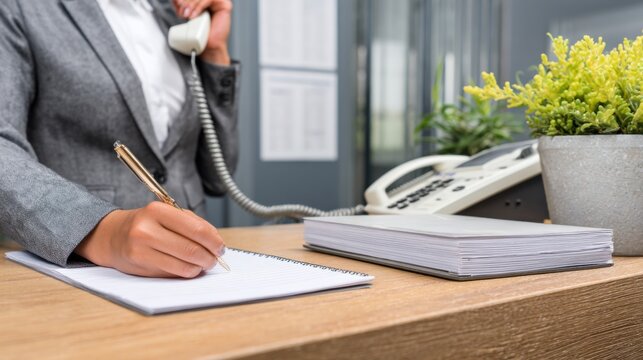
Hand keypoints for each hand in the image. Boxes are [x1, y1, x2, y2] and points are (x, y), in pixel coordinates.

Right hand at [75, 202, 225, 277]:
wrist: (111, 236)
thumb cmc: (145, 224)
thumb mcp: (166, 214)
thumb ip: (191, 224)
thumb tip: (216, 243)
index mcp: (157, 210)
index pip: (196, 228)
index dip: (214, 241)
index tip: (220, 247)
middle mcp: (147, 229)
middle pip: (192, 249)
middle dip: (210, 257)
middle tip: (215, 259)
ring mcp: (142, 249)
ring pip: (184, 265)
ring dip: (200, 267)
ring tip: (203, 264)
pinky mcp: (140, 266)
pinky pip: (173, 273)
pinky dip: (187, 272)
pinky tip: (188, 267)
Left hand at [172, 0, 232, 64]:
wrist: (208, 48)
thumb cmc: (199, 35)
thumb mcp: (186, 16)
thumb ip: (182, 6)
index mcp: (203, 2)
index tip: (176, 4)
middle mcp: (212, 1)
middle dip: (186, 1)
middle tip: (181, 11)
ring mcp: (219, 2)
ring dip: (191, 4)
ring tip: (186, 15)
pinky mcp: (224, 5)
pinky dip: (198, 6)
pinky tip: (193, 16)